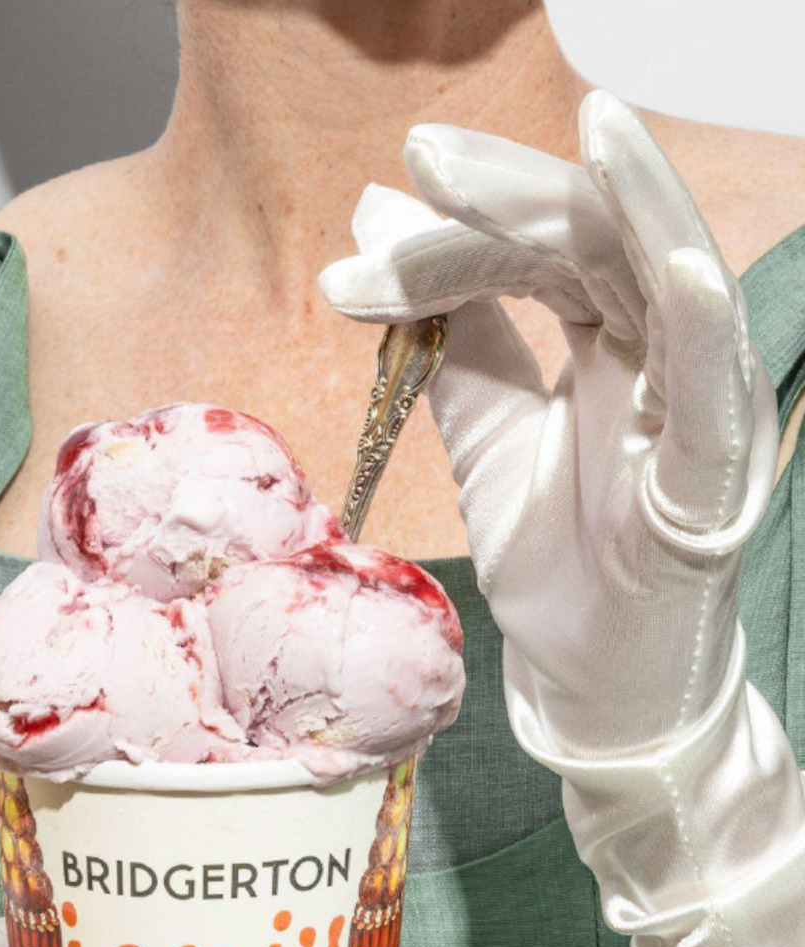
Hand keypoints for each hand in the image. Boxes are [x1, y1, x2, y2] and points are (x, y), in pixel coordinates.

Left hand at [318, 88, 780, 764]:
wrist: (590, 690)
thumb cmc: (561, 570)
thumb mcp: (486, 438)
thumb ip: (450, 341)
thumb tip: (378, 220)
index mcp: (612, 340)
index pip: (545, 249)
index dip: (458, 233)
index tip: (356, 254)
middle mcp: (663, 355)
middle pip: (603, 239)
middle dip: (517, 194)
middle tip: (426, 163)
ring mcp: (697, 408)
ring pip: (675, 279)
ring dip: (630, 204)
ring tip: (594, 128)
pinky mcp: (713, 478)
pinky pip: (718, 390)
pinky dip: (704, 324)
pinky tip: (675, 266)